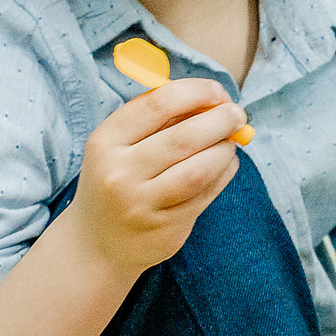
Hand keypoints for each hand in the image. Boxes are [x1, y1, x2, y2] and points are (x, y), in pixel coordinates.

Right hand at [64, 78, 246, 279]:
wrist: (97, 244)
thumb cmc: (115, 180)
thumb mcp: (120, 144)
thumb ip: (158, 118)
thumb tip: (210, 98)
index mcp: (105, 141)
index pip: (157, 104)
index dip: (196, 92)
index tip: (218, 92)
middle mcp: (121, 173)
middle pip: (184, 138)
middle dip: (220, 120)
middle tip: (237, 113)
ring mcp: (143, 204)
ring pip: (201, 169)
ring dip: (224, 149)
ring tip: (231, 140)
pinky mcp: (166, 227)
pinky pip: (206, 193)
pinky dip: (224, 172)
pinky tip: (225, 163)